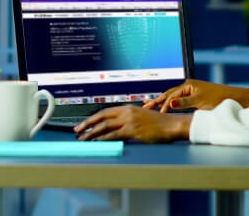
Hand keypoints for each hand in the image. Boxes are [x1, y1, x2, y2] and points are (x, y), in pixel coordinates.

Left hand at [74, 105, 191, 142]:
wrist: (171, 125)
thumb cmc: (158, 123)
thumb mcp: (141, 116)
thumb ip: (128, 119)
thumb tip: (116, 126)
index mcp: (127, 107)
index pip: (105, 111)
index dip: (93, 118)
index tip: (84, 124)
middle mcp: (126, 112)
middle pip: (101, 116)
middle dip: (87, 124)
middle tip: (77, 130)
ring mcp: (129, 121)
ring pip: (105, 126)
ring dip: (92, 133)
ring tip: (84, 139)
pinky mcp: (133, 130)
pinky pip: (114, 134)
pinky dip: (103, 138)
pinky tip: (97, 142)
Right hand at [143, 79, 248, 112]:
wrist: (236, 99)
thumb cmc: (221, 100)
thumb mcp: (201, 102)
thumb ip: (184, 103)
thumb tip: (169, 103)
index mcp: (189, 85)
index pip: (171, 96)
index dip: (163, 105)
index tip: (157, 114)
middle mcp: (188, 87)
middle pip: (169, 94)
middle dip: (157, 101)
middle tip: (144, 106)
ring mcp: (191, 91)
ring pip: (173, 97)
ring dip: (162, 102)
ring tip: (150, 106)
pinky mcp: (195, 97)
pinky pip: (178, 100)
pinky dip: (170, 104)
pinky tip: (165, 107)